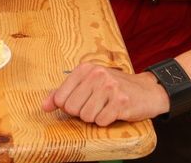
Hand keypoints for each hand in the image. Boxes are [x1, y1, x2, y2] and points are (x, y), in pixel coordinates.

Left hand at [42, 64, 167, 124]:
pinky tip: (114, 112)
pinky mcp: (121, 102)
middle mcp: (96, 75)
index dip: (68, 106)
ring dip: (95, 117)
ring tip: (105, 107)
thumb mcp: (88, 83)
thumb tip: (44, 106)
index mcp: (85, 69)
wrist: (146, 90)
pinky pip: (101, 121)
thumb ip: (63, 93)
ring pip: (86, 116)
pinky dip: (106, 121)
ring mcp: (110, 87)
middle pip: (72, 108)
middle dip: (82, 112)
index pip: (60, 97)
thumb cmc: (114, 88)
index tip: (81, 102)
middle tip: (96, 105)